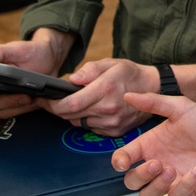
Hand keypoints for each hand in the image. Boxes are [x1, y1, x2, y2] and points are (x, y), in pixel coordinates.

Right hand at [0, 38, 62, 117]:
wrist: (50, 58)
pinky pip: (15, 113)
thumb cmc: (30, 51)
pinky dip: (25, 109)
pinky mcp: (17, 104)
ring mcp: (5, 97)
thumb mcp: (15, 48)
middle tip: (24, 95)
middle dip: (6, 101)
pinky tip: (35, 100)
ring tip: (31, 96)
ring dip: (17, 105)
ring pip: (2, 111)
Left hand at [37, 58, 156, 136]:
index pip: (70, 104)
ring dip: (71, 114)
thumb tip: (71, 79)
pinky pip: (90, 128)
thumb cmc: (129, 73)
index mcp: (105, 89)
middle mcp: (108, 109)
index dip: (52, 104)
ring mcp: (112, 123)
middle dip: (56, 109)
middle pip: (71, 115)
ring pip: (78, 123)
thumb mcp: (110, 63)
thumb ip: (89, 70)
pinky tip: (88, 110)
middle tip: (50, 101)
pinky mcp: (115, 132)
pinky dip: (84, 120)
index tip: (42, 99)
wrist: (153, 89)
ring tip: (72, 103)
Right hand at [111, 93, 195, 195]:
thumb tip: (129, 96)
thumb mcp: (180, 107)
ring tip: (172, 171)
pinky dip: (185, 185)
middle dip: (140, 175)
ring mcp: (170, 179)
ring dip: (155, 186)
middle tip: (157, 164)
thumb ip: (153, 102)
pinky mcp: (185, 190)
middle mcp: (157, 163)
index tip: (124, 162)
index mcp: (150, 144)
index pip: (124, 158)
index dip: (119, 163)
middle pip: (132, 182)